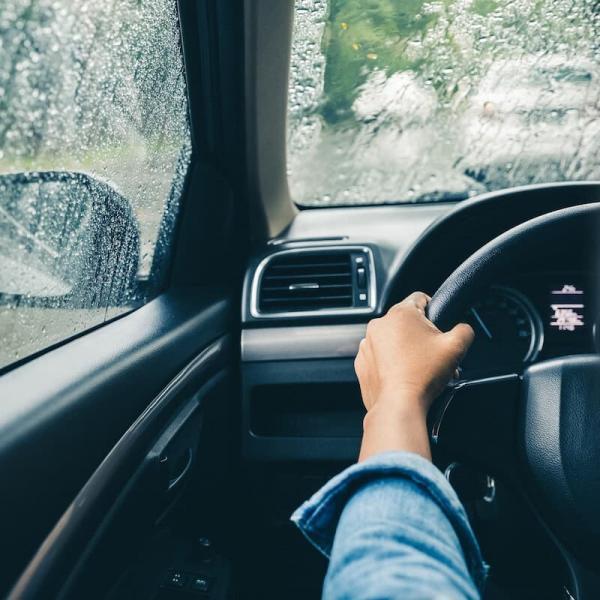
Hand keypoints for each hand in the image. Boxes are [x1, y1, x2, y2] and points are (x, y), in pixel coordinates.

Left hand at [355, 292, 473, 460]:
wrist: (399, 404)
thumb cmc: (423, 375)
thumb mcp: (456, 347)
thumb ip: (465, 329)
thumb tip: (463, 328)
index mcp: (401, 313)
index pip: (420, 297)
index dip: (434, 309)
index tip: (438, 325)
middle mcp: (379, 324)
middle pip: (406, 321)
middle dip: (421, 335)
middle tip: (432, 353)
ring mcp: (367, 343)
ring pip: (392, 339)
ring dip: (405, 348)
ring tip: (419, 367)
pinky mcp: (362, 362)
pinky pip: (379, 355)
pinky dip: (390, 362)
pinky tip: (403, 374)